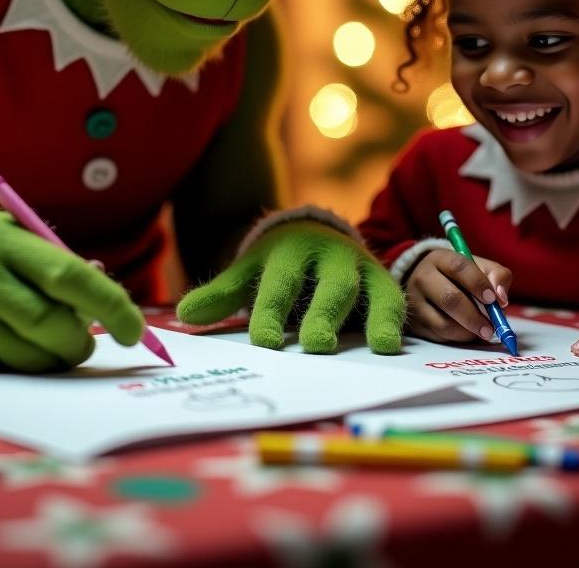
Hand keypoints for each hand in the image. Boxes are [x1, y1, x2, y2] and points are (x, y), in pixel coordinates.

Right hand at [0, 210, 145, 371]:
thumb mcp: (2, 235)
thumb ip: (49, 258)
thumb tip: (102, 286)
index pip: (68, 275)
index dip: (110, 304)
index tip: (134, 328)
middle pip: (54, 324)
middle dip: (82, 339)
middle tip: (85, 338)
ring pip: (35, 357)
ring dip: (56, 357)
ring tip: (50, 341)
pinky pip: (8, 371)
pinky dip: (24, 366)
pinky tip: (10, 346)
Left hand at [176, 222, 405, 354]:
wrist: (316, 232)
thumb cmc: (278, 263)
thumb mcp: (250, 271)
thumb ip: (222, 294)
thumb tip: (183, 314)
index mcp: (291, 251)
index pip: (281, 283)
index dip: (272, 311)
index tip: (264, 341)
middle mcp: (331, 255)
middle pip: (332, 285)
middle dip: (326, 313)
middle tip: (317, 344)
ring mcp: (362, 268)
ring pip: (374, 289)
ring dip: (377, 316)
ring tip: (379, 345)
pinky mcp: (384, 282)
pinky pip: (394, 300)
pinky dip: (395, 320)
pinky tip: (393, 346)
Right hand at [406, 248, 511, 344]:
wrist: (428, 284)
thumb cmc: (461, 276)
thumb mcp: (479, 267)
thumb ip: (497, 276)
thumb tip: (501, 298)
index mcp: (440, 258)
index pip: (458, 267)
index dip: (478, 283)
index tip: (493, 299)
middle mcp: (423, 278)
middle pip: (449, 298)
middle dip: (474, 316)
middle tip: (492, 327)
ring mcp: (416, 302)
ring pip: (444, 323)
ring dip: (469, 331)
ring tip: (483, 331)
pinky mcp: (416, 324)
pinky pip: (440, 336)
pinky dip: (459, 338)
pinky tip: (468, 332)